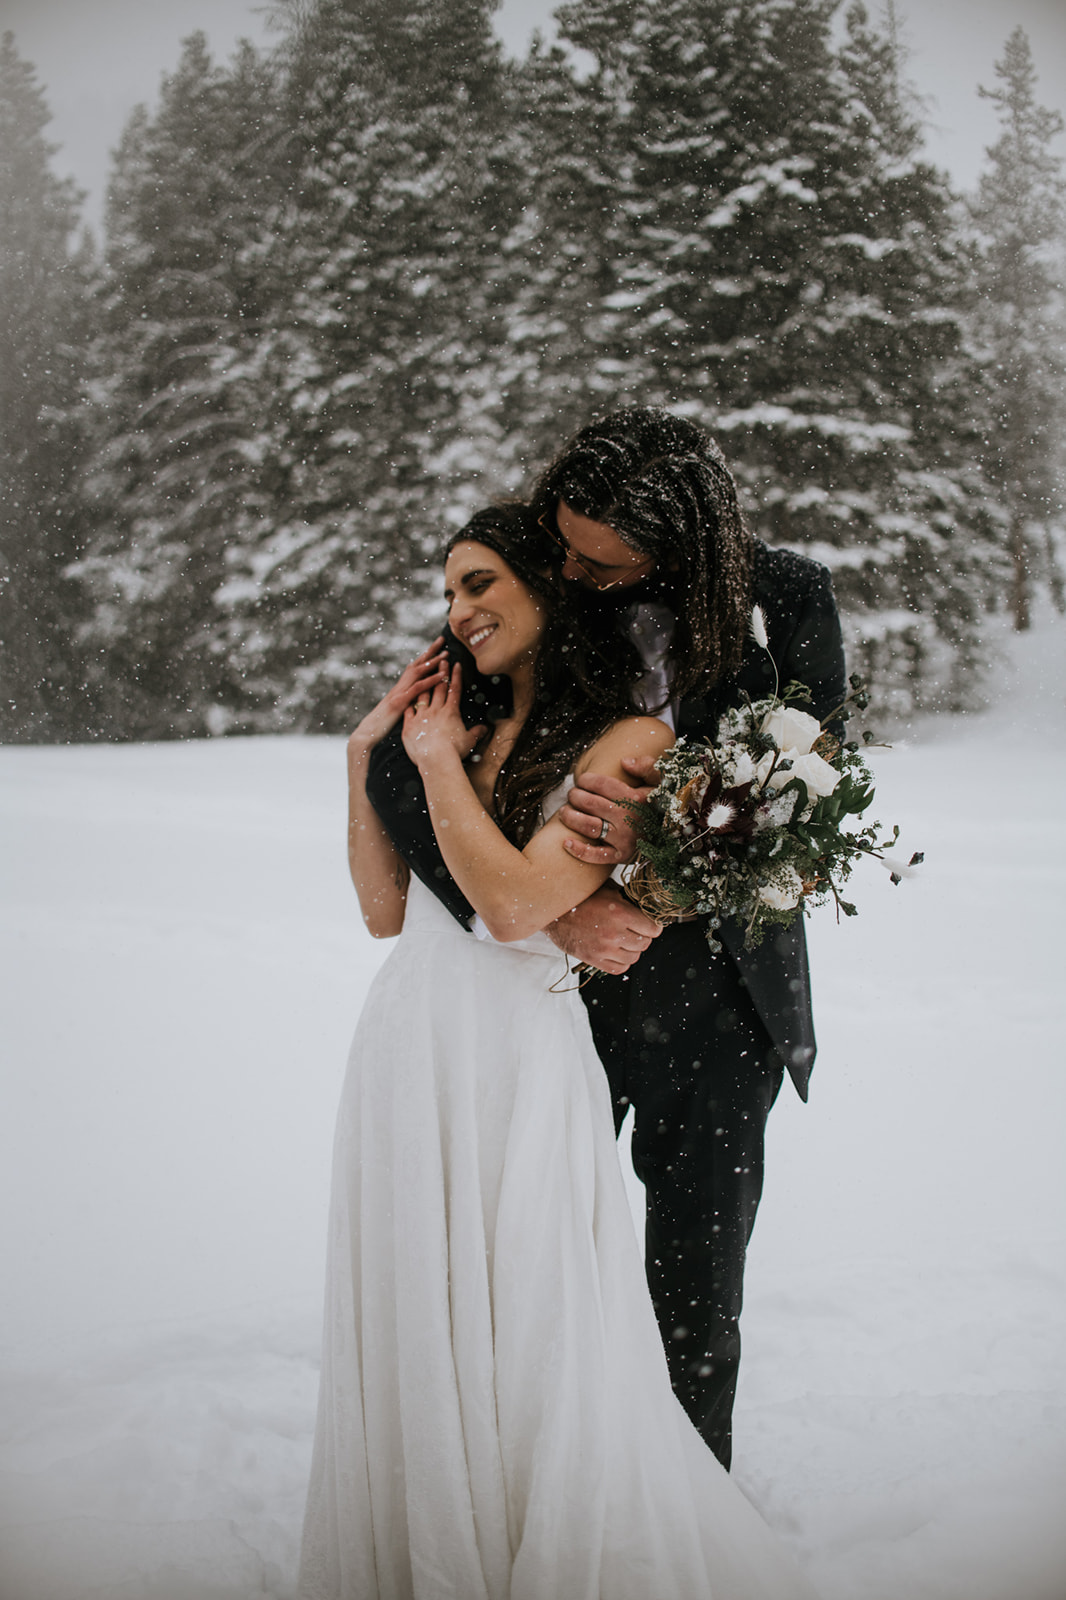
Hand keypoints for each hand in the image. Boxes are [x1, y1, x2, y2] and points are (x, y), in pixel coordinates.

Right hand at [348, 639, 448, 754]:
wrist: (367, 734)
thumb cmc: (383, 726)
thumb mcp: (398, 713)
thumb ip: (408, 705)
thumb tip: (420, 702)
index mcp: (401, 689)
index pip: (415, 669)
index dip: (426, 657)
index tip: (437, 648)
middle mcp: (400, 687)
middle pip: (416, 664)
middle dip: (430, 651)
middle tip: (442, 639)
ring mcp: (399, 693)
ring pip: (417, 672)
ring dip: (432, 662)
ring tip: (446, 654)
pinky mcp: (399, 702)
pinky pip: (417, 688)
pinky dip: (430, 680)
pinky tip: (441, 676)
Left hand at [402, 661, 486, 771]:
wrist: (435, 758)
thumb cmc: (454, 751)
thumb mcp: (469, 741)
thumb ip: (477, 732)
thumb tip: (485, 729)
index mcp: (451, 712)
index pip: (455, 689)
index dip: (456, 675)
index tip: (456, 664)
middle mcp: (436, 710)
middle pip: (438, 686)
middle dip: (440, 671)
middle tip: (441, 660)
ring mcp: (421, 716)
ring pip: (422, 695)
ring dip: (424, 684)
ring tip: (423, 674)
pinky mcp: (409, 724)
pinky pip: (407, 710)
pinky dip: (407, 704)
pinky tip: (406, 699)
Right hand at [546, 883, 661, 974]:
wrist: (552, 911)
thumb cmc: (579, 897)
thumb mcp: (606, 889)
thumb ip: (627, 898)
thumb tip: (645, 903)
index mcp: (620, 912)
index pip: (653, 928)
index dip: (654, 925)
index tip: (650, 923)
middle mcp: (614, 933)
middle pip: (645, 943)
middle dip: (643, 936)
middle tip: (636, 930)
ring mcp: (603, 949)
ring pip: (634, 957)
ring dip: (632, 949)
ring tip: (625, 940)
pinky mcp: (593, 959)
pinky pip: (619, 969)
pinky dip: (621, 962)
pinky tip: (616, 951)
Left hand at [558, 756, 658, 865]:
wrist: (670, 836)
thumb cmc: (659, 805)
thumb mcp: (661, 781)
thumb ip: (647, 766)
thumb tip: (624, 762)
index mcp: (637, 799)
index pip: (603, 785)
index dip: (587, 780)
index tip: (581, 780)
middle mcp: (630, 819)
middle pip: (592, 804)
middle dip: (575, 796)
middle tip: (571, 795)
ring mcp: (625, 840)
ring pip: (589, 827)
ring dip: (571, 818)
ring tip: (564, 812)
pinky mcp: (621, 857)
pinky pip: (597, 856)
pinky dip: (579, 850)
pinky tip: (566, 842)